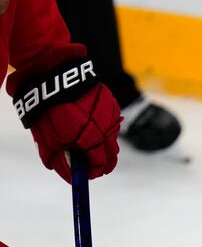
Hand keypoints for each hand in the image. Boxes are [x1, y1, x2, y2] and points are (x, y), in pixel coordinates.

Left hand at [8, 47, 120, 181]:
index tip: (86, 176)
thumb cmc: (45, 104)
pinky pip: (112, 126)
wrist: (54, 70)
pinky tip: (92, 126)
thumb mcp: (44, 133)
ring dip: (103, 147)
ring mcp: (109, 118)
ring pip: (112, 141)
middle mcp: (102, 129)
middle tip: (92, 166)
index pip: (96, 164)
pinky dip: (104, 131)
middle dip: (101, 164)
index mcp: (84, 137)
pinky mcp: (112, 106)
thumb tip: (69, 174)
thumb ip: (56, 155)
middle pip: (110, 157)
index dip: (91, 173)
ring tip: (91, 145)